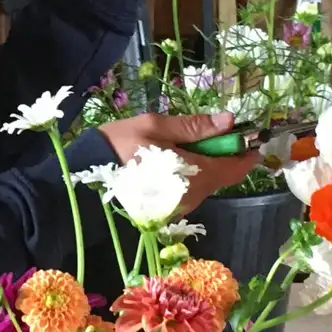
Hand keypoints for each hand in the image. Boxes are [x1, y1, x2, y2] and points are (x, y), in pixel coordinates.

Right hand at [99, 111, 260, 214]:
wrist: (85, 176)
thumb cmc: (120, 146)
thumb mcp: (157, 126)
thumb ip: (195, 126)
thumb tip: (229, 121)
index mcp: (196, 176)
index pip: (236, 167)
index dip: (246, 151)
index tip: (247, 134)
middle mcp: (194, 196)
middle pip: (222, 175)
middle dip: (223, 154)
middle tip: (210, 130)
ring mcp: (181, 206)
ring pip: (207, 182)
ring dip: (206, 163)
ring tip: (187, 141)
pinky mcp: (168, 210)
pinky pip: (191, 189)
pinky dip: (192, 173)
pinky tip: (175, 158)